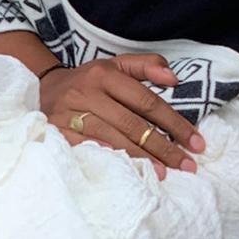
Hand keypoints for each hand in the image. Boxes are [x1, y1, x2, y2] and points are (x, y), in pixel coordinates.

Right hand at [39, 53, 206, 177]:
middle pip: (133, 123)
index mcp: (107, 74)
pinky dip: (109, 160)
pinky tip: (127, 171)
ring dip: (141, 158)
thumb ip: (146, 66)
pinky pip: (88, 149)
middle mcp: (89, 92)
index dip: (173, 121)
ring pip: (113, 139)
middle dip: (163, 146)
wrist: (43, 88)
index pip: (147, 100)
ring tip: (164, 173)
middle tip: (186, 164)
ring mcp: (72, 114)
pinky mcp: (59, 132)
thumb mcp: (115, 65)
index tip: (194, 140)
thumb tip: (174, 79)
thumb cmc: (89, 79)